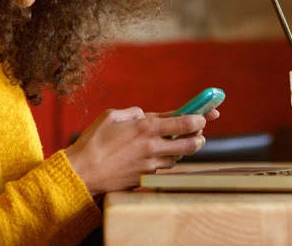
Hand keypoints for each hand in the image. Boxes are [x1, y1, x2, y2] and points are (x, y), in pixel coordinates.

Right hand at [64, 107, 213, 195]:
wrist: (82, 173)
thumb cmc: (93, 142)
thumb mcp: (111, 116)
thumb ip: (134, 113)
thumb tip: (146, 116)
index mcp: (147, 128)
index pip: (185, 122)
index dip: (201, 117)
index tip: (209, 114)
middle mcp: (153, 147)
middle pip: (191, 144)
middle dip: (200, 137)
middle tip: (199, 133)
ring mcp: (151, 165)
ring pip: (178, 158)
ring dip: (180, 150)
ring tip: (174, 143)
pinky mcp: (145, 178)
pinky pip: (163, 168)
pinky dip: (164, 161)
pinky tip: (155, 155)